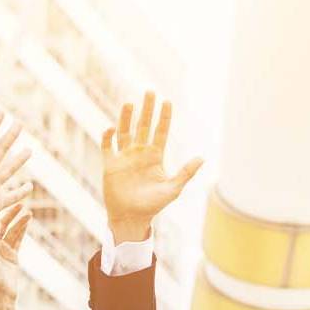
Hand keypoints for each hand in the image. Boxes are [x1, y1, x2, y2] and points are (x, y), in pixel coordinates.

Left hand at [0, 204, 30, 305]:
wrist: (1, 297)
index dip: (2, 214)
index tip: (9, 204)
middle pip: (4, 226)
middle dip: (12, 215)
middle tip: (21, 204)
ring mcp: (3, 250)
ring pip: (13, 232)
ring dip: (20, 223)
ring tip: (29, 213)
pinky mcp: (12, 257)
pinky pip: (18, 241)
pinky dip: (23, 232)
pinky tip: (28, 223)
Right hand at [102, 91, 202, 241]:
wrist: (131, 218)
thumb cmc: (153, 205)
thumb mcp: (173, 189)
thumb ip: (186, 173)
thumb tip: (202, 158)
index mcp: (155, 156)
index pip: (161, 131)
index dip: (164, 117)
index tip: (167, 101)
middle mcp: (139, 153)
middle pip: (144, 126)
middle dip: (147, 109)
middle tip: (150, 91)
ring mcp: (124, 157)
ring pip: (125, 132)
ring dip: (126, 118)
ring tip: (130, 103)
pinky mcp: (110, 165)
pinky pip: (107, 147)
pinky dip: (107, 137)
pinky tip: (111, 128)